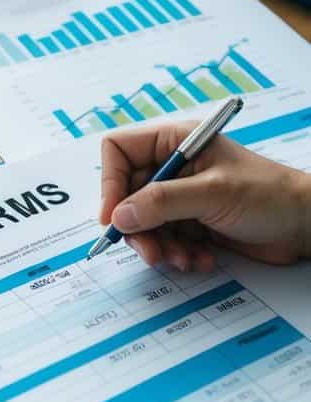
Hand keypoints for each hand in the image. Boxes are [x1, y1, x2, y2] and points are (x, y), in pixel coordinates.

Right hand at [99, 122, 310, 272]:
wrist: (304, 226)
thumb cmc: (269, 194)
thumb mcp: (212, 194)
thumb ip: (162, 203)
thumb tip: (119, 215)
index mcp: (175, 142)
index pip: (119, 150)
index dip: (110, 183)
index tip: (114, 218)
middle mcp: (173, 167)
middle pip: (127, 194)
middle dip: (138, 227)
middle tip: (150, 251)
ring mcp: (181, 196)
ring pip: (144, 223)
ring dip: (160, 246)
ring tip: (183, 259)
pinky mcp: (192, 222)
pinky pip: (165, 239)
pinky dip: (178, 254)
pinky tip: (200, 259)